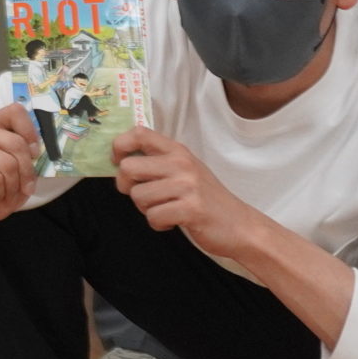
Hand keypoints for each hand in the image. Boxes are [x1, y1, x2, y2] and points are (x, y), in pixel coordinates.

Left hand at [112, 126, 264, 262]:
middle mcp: (181, 164)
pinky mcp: (190, 209)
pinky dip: (159, 224)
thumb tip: (119, 160)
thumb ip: (158, 161)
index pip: (138, 133)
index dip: (119, 146)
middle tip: (144, 195)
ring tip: (165, 209)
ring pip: (138, 196)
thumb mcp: (185, 170)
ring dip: (146, 209)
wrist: (241, 225)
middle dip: (127, 186)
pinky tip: (174, 221)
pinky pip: (153, 217)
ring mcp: (187, 186)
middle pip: (128, 168)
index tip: (117, 161)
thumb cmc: (206, 198)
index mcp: (177, 151)